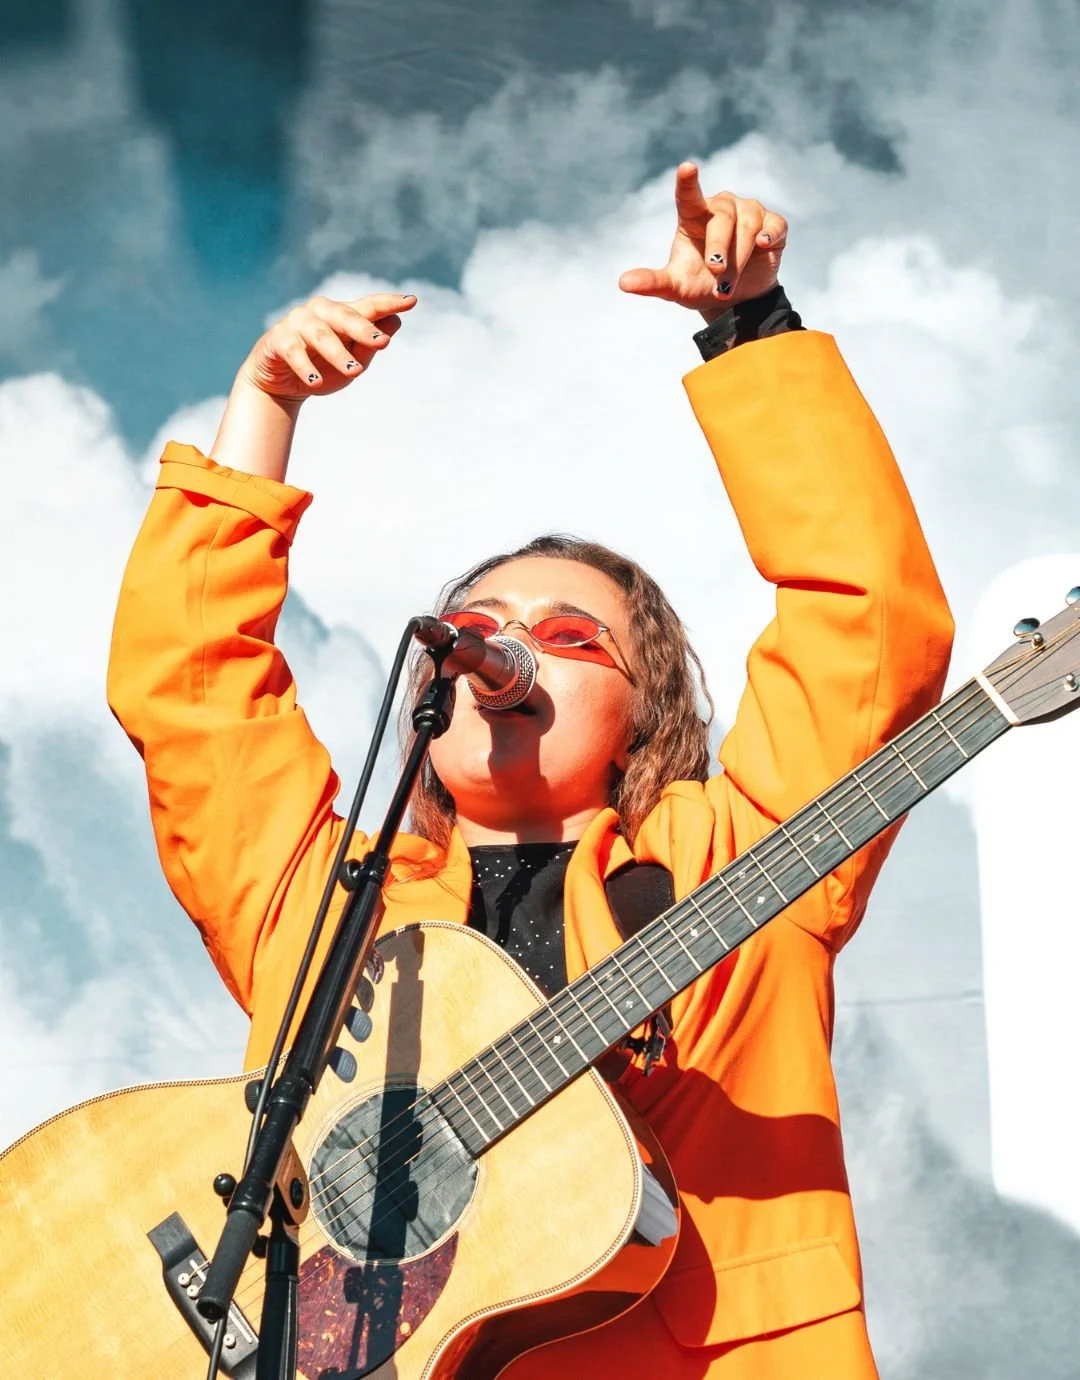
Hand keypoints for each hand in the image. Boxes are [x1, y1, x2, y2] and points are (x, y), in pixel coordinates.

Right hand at [237, 291, 417, 403]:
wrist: (281, 383)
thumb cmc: (323, 368)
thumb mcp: (352, 361)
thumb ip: (370, 345)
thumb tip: (394, 323)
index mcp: (342, 314)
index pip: (369, 306)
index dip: (390, 303)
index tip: (412, 302)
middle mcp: (320, 311)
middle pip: (345, 316)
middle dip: (365, 329)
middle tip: (384, 343)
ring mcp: (297, 323)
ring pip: (321, 335)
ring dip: (338, 354)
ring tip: (355, 372)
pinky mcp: (277, 340)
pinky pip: (293, 351)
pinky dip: (305, 367)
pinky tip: (315, 382)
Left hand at [619, 163, 787, 320]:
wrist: (734, 302)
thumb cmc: (699, 286)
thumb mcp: (674, 287)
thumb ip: (651, 282)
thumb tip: (622, 283)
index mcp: (694, 216)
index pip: (688, 195)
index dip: (688, 182)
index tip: (687, 168)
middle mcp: (721, 208)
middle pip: (723, 218)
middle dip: (720, 248)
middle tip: (716, 272)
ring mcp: (749, 212)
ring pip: (749, 224)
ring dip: (739, 257)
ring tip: (729, 285)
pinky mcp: (773, 225)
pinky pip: (774, 225)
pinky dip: (770, 235)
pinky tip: (763, 245)